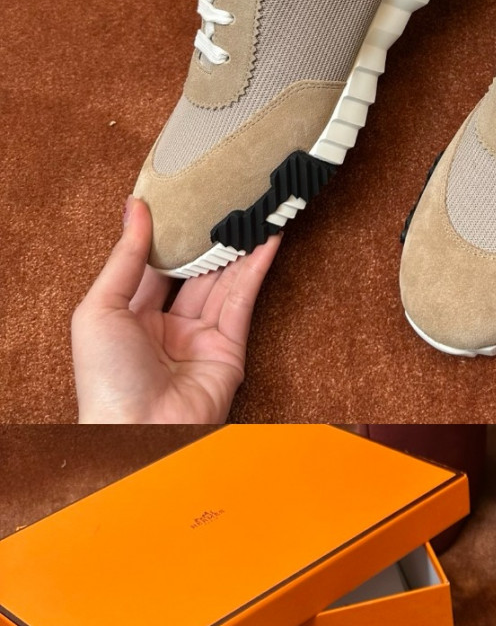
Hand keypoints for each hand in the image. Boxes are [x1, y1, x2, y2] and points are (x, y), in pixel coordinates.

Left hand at [71, 190, 278, 428]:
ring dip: (236, 245)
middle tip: (221, 195)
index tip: (180, 195)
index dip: (166, 232)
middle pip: (191, 271)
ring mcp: (198, 339)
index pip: (151, 264)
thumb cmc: (106, 381)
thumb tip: (135, 209)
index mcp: (128, 317)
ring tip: (251, 205)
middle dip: (206, 236)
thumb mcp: (99, 307)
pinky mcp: (228, 351)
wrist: (137, 430)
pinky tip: (265, 239)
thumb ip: (123, 258)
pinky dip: (256, 269)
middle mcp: (165, 327)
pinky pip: (242, 301)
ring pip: (221, 282)